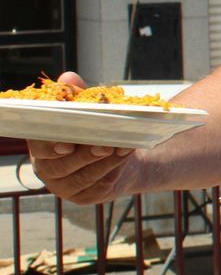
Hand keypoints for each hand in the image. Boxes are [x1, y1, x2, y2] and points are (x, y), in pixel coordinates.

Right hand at [26, 72, 138, 204]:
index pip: (39, 147)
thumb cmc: (94, 128)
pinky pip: (100, 185)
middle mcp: (47, 170)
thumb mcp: (85, 110)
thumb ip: (75, 95)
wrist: (116, 156)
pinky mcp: (87, 196)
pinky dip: (115, 169)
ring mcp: (66, 187)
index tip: (68, 142)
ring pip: (85, 176)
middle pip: (63, 165)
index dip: (51, 146)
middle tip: (105, 144)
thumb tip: (68, 77)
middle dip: (85, 154)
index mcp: (40, 146)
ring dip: (106, 161)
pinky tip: (127, 155)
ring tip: (124, 146)